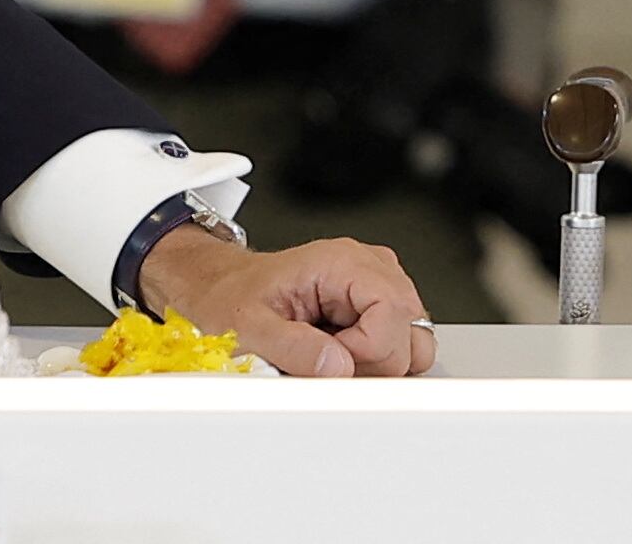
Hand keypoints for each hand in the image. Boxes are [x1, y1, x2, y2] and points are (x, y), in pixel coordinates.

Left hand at [137, 227, 431, 377]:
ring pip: (412, 343)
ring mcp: (375, 287)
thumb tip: (339, 369)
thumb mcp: (248, 327)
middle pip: (411, 333)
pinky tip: (336, 353)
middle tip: (324, 362)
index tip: (329, 361)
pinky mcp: (374, 307)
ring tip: (328, 357)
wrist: (218, 287)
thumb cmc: (230, 298)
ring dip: (374, 364)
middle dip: (371, 363)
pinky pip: (397, 345)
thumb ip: (293, 349)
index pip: (394, 316)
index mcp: (343, 262)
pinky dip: (370, 361)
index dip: (365, 352)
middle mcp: (368, 268)